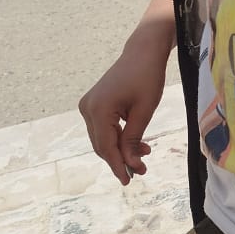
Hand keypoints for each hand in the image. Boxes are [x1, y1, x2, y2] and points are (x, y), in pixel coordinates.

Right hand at [78, 36, 166, 184]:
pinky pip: (104, 128)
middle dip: (121, 159)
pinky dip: (119, 137)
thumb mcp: (144, 111)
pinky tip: (137, 143)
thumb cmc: (147, 77)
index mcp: (98, 109)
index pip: (106, 146)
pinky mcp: (94, 104)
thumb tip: (130, 165)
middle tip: (141, 171)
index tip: (129, 180)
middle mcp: (88, 108)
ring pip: (103, 138)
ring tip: (144, 154)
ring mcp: (88, 105)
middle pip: (102, 145)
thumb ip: (134, 139)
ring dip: (121, 149)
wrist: (142, 52)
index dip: (118, 165)